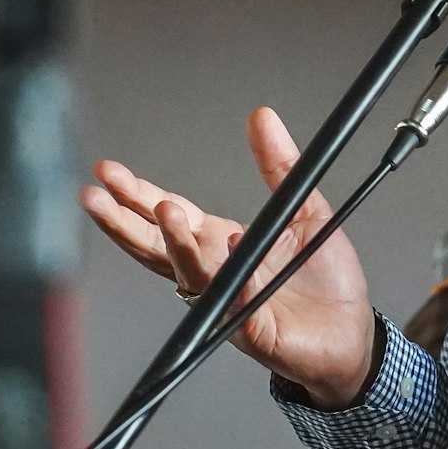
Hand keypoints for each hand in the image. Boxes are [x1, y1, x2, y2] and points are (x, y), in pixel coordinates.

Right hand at [79, 106, 376, 408]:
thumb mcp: (303, 209)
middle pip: (157, 247)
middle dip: (124, 221)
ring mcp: (228, 303)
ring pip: (191, 273)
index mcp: (220, 242)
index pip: (167, 216)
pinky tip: (227, 245)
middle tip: (97, 195)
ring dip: (175, 242)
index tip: (108, 172)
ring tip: (166, 210)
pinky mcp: (253, 329)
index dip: (136, 194)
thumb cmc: (322, 278)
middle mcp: (214, 273)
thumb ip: (280, 165)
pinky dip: (230, 275)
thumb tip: (262, 116)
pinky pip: (236, 300)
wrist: (350, 332)